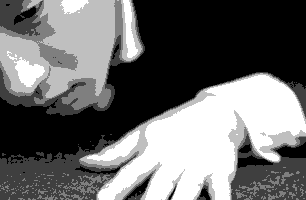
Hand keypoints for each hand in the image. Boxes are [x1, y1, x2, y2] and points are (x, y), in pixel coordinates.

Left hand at [78, 94, 245, 199]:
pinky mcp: (221, 171)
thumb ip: (116, 153)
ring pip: (187, 192)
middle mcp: (173, 161)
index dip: (115, 189)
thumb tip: (84, 162)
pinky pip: (222, 192)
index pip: (130, 173)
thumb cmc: (172, 129)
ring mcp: (197, 166)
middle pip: (159, 187)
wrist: (215, 113)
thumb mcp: (143, 136)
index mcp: (152, 152)